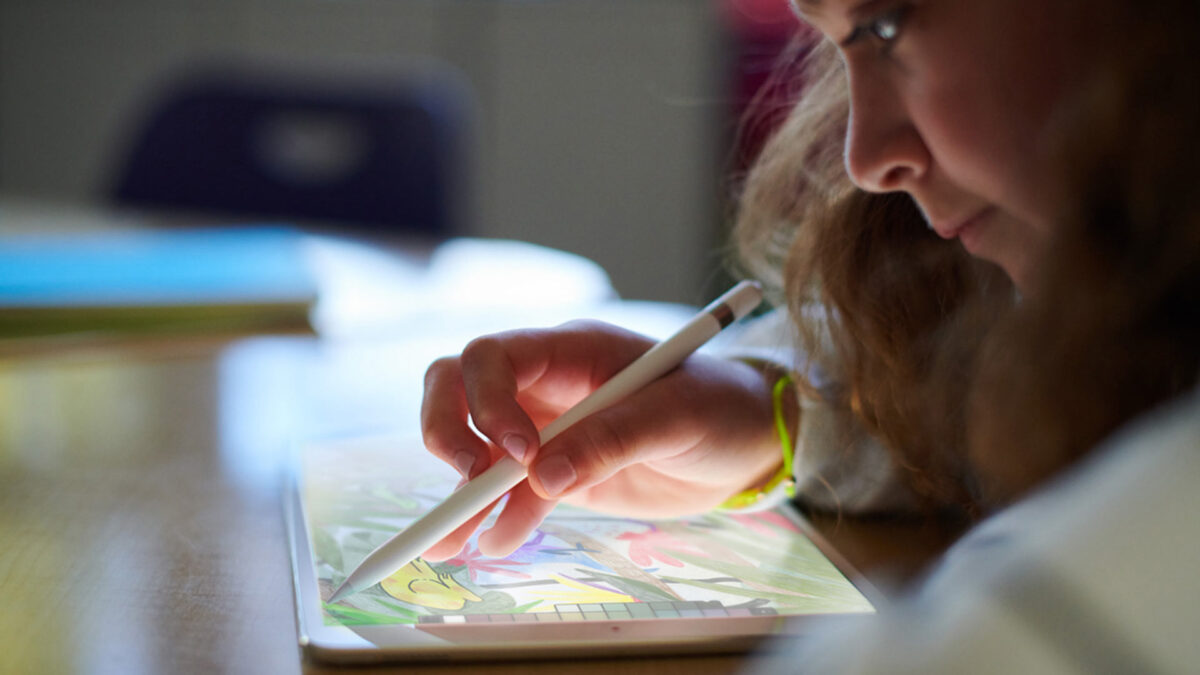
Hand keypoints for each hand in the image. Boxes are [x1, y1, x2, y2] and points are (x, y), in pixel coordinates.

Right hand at [419, 319, 785, 559]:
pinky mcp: (553, 472)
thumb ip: (612, 440)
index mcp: (571, 349)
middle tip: (467, 480)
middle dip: (447, 431)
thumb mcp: (677, 417)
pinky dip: (494, 519)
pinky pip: (508, 493)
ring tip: (444, 543)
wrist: (745, 445)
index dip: (488, 399)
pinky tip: (489, 546)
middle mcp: (545, 382)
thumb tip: (543, 476)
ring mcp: (543, 426)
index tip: (521, 452)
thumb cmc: (719, 407)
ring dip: (457, 493)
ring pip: (474, 447)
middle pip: (458, 388)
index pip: (495, 357)